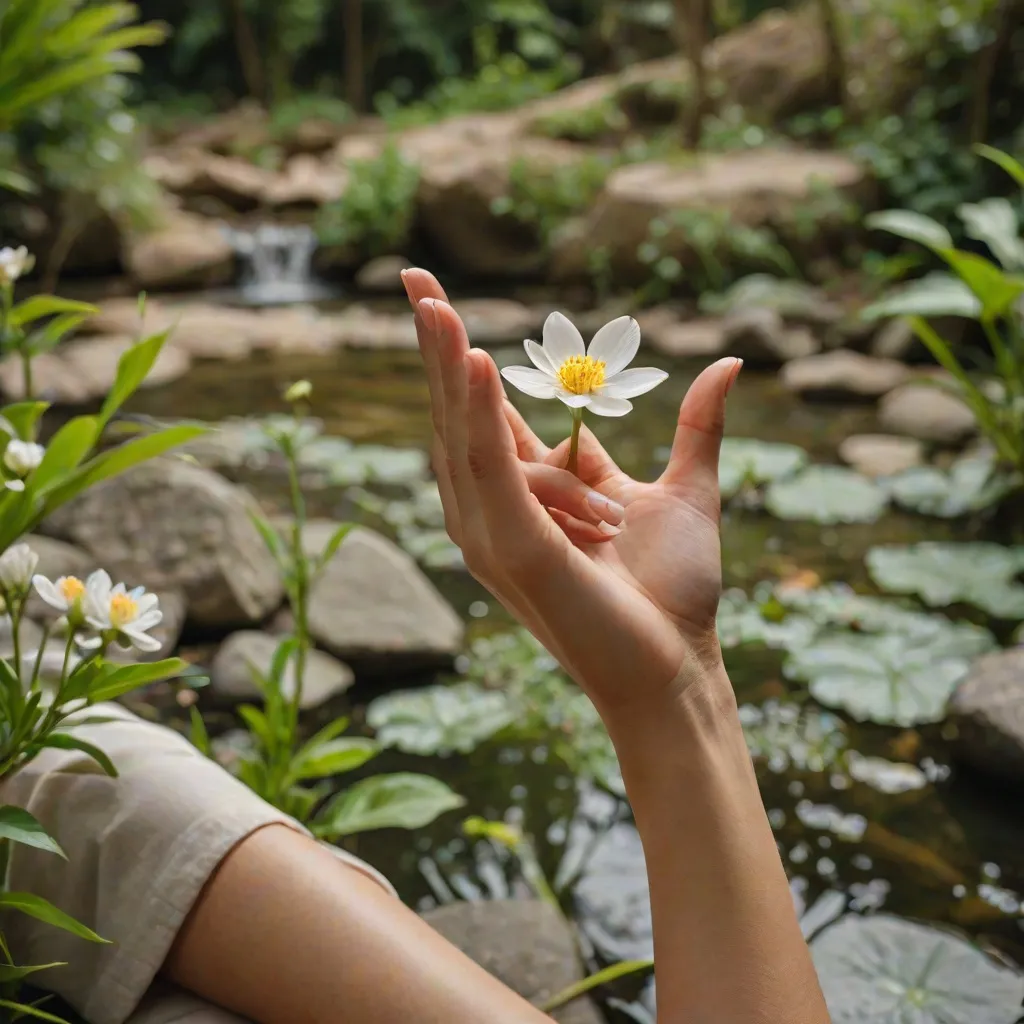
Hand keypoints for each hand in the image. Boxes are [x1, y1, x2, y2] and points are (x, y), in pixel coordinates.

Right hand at [402, 269, 741, 717]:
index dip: (460, 354)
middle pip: (459, 412)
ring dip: (445, 364)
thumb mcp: (687, 490)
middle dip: (438, 343)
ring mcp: (496, 530)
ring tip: (434, 301)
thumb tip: (729, 364)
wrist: (677, 665)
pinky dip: (477, 414)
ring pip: (464, 432)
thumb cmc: (674, 594)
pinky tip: (471, 357)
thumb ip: (696, 426)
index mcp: (530, 492)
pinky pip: (490, 467)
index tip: (436, 294)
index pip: (483, 411)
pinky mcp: (510, 547)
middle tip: (415, 275)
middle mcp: (499, 508)